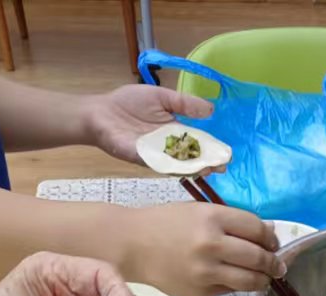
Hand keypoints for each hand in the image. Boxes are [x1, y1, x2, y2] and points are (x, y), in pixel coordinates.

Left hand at [84, 85, 213, 164]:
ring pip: (179, 166)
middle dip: (208, 163)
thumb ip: (184, 103)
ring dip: (194, 169)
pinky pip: (161, 165)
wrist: (99, 113)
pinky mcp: (142, 159)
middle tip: (222, 166)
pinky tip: (187, 168)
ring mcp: (156, 156)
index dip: (212, 149)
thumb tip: (211, 108)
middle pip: (192, 159)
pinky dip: (174, 167)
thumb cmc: (128, 103)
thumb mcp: (161, 97)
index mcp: (174, 132)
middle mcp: (168, 148)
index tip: (226, 154)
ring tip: (209, 169)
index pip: (198, 143)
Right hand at [119, 201, 283, 295]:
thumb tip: (266, 233)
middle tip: (278, 265)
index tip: (274, 242)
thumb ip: (231, 221)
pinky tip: (234, 279)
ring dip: (263, 280)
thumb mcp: (199, 211)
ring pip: (249, 280)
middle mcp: (211, 244)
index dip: (271, 238)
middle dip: (274, 263)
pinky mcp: (200, 291)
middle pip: (258, 257)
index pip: (256, 229)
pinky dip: (237, 285)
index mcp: (212, 218)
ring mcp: (206, 271)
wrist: (133, 244)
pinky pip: (229, 290)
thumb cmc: (166, 223)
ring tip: (265, 278)